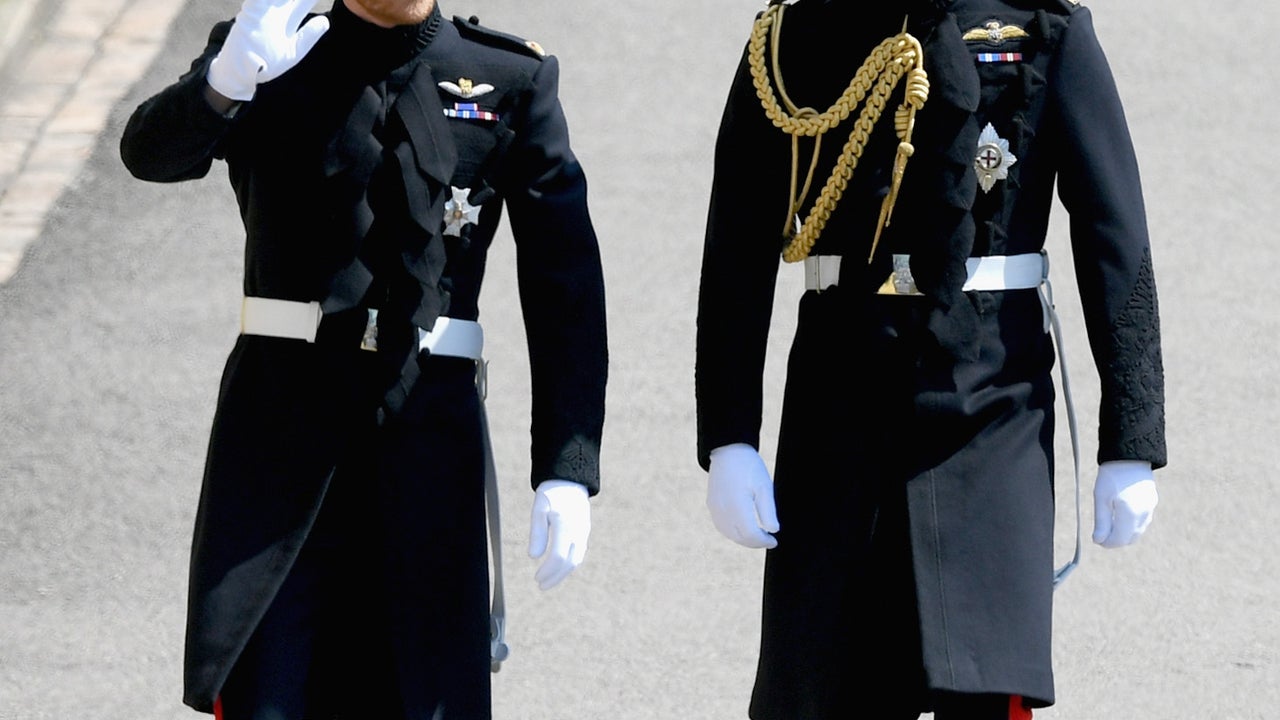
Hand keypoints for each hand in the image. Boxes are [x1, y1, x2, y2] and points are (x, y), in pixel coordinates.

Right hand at [207, 0, 330, 101]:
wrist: (243, 71)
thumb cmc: (267, 63)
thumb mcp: (293, 51)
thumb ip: (309, 35)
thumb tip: (326, 21)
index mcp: (288, 19)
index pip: (304, 1)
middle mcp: (276, 11)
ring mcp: (263, 9)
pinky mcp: (251, 10)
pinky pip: (259, 0)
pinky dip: (264, 0)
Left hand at [528, 480, 589, 590]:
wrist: (570, 479)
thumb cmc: (551, 493)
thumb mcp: (539, 509)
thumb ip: (537, 533)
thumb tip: (534, 557)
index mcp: (565, 524)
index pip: (558, 556)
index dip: (548, 571)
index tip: (536, 578)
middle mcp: (578, 530)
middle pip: (570, 563)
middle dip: (556, 577)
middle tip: (541, 586)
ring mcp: (584, 531)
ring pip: (577, 559)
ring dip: (563, 573)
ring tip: (548, 580)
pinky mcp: (585, 531)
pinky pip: (579, 552)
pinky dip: (569, 564)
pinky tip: (558, 567)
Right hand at [707, 443, 779, 548]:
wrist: (728, 451)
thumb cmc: (749, 467)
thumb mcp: (764, 486)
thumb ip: (768, 511)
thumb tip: (773, 530)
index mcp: (738, 506)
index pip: (751, 534)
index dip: (763, 541)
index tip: (774, 541)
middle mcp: (723, 510)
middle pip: (740, 538)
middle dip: (755, 543)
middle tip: (768, 540)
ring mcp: (715, 508)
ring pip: (730, 534)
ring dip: (744, 539)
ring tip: (757, 536)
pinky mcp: (711, 504)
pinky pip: (722, 526)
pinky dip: (733, 533)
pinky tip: (742, 529)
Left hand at [1092, 460, 1157, 547]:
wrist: (1130, 456)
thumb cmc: (1112, 475)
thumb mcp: (1101, 498)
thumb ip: (1101, 521)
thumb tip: (1099, 540)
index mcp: (1130, 513)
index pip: (1119, 539)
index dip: (1108, 543)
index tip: (1097, 540)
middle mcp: (1144, 513)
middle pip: (1131, 537)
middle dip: (1116, 540)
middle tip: (1102, 536)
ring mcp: (1150, 507)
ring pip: (1138, 530)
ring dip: (1125, 533)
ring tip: (1109, 526)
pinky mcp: (1153, 501)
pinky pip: (1143, 520)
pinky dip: (1132, 525)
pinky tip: (1121, 518)